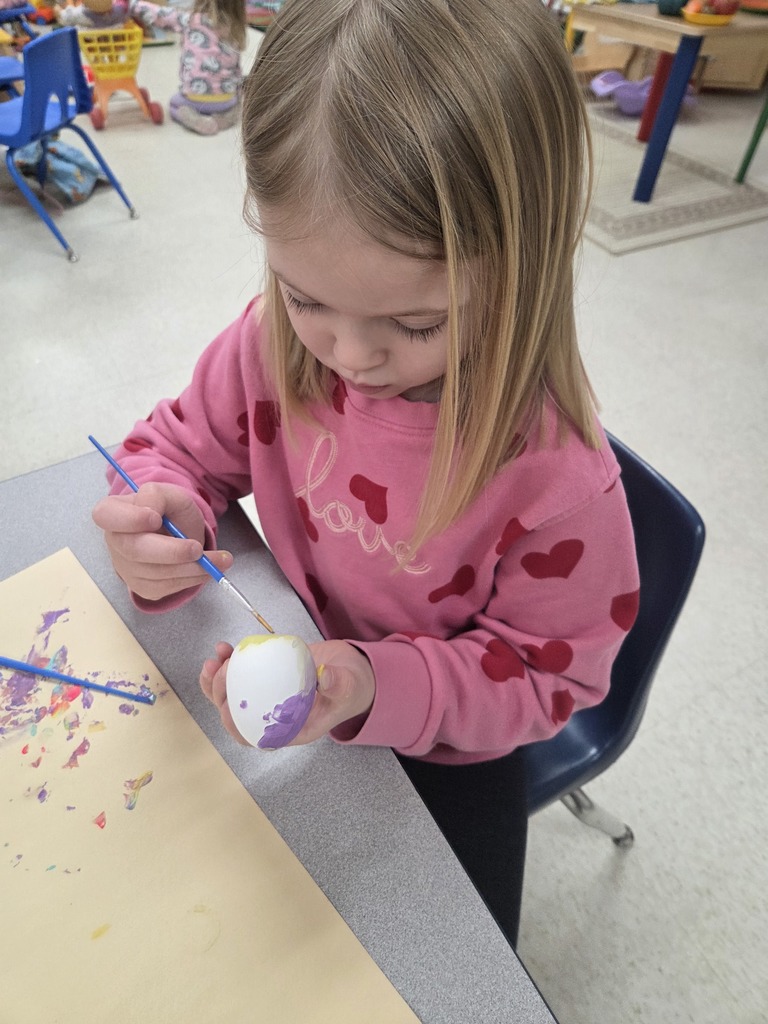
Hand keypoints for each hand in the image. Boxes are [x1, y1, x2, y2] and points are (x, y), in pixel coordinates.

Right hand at [92, 482, 232, 602]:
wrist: (178, 531)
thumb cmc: (168, 510)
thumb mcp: (167, 493)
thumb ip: (157, 496)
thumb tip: (152, 512)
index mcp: (112, 513)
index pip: (106, 516)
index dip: (130, 519)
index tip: (156, 518)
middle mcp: (115, 542)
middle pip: (135, 551)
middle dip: (170, 552)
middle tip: (197, 548)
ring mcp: (126, 568)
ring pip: (156, 573)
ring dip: (192, 568)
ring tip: (220, 560)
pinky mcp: (143, 587)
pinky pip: (167, 586)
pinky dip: (192, 578)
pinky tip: (208, 568)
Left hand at [199, 639, 375, 746]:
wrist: (353, 671)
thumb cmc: (351, 688)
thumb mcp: (349, 687)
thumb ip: (337, 683)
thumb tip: (323, 675)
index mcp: (291, 728)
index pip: (256, 737)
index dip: (236, 725)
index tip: (228, 706)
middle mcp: (275, 715)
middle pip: (238, 714)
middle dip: (221, 695)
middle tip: (222, 670)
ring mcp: (268, 695)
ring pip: (233, 696)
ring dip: (216, 680)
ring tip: (215, 659)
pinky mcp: (266, 676)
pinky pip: (241, 675)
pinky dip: (229, 664)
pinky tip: (224, 649)